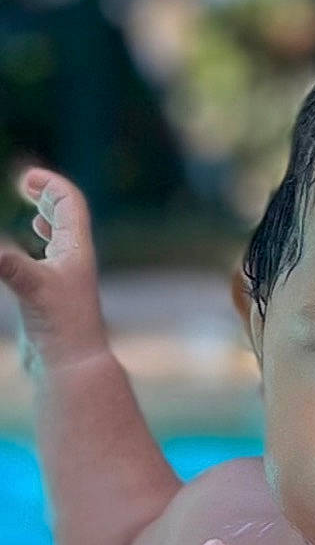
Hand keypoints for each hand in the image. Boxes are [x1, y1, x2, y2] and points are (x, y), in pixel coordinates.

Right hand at [0, 167, 107, 372]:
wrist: (71, 365)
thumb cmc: (61, 326)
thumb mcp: (32, 289)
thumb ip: (9, 266)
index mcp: (76, 249)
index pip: (69, 203)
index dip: (50, 184)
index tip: (26, 178)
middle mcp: (74, 260)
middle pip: (67, 216)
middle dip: (47, 196)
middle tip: (28, 183)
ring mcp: (65, 278)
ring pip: (60, 239)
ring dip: (46, 219)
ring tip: (35, 210)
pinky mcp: (54, 296)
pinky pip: (48, 261)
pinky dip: (39, 248)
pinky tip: (31, 252)